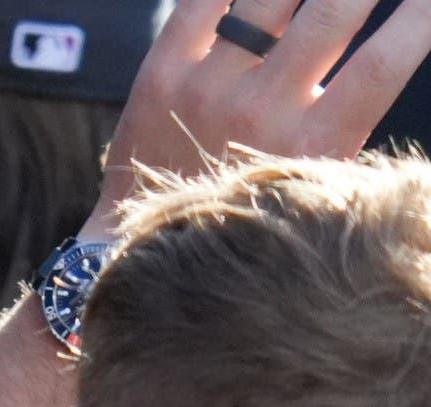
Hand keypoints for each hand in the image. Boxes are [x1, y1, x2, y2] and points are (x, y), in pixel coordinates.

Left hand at [95, 0, 430, 237]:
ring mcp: (207, 88)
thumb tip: (380, 53)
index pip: (384, 63)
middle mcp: (260, 110)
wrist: (140, 247)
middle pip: (334, 13)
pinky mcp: (161, 73)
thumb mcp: (312, 175)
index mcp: (312, 144)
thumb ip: (344, 114)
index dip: (418, 18)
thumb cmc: (243, 204)